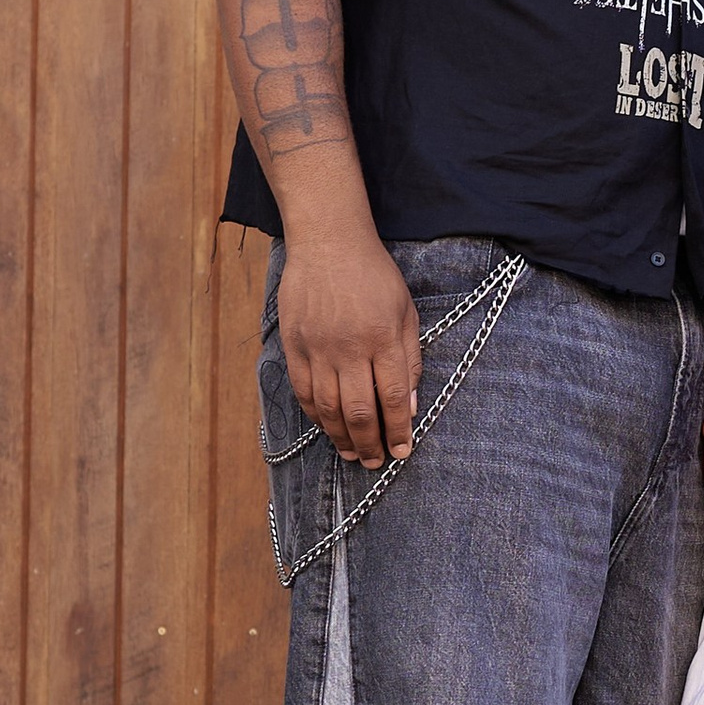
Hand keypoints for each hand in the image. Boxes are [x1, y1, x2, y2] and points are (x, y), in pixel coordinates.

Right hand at [278, 225, 420, 466]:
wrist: (328, 242)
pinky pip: (303, 391)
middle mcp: (349, 347)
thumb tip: (409, 406)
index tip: (402, 451)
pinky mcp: (294, 344)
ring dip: (341, 436)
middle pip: (359, 410)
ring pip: (328, 407)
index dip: (398, 430)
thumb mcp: (406, 311)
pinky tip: (326, 427)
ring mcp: (318, 347)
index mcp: (383, 337)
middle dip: (369, 443)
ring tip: (352, 454)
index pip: (393, 397)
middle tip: (375, 462)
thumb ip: (410, 359)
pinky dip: (315, 415)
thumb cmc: (374, 275)